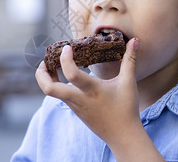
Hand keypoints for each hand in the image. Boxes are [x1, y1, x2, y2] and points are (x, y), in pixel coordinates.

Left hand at [35, 39, 163, 160]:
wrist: (123, 136)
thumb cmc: (126, 109)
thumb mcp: (129, 82)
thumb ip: (130, 59)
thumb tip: (135, 41)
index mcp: (91, 90)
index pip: (71, 73)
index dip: (65, 59)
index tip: (67, 47)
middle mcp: (79, 99)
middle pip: (49, 89)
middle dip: (41, 74)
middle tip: (45, 61)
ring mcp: (75, 106)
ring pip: (52, 93)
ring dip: (47, 79)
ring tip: (51, 66)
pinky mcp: (76, 111)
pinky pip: (61, 96)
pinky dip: (57, 85)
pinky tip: (64, 77)